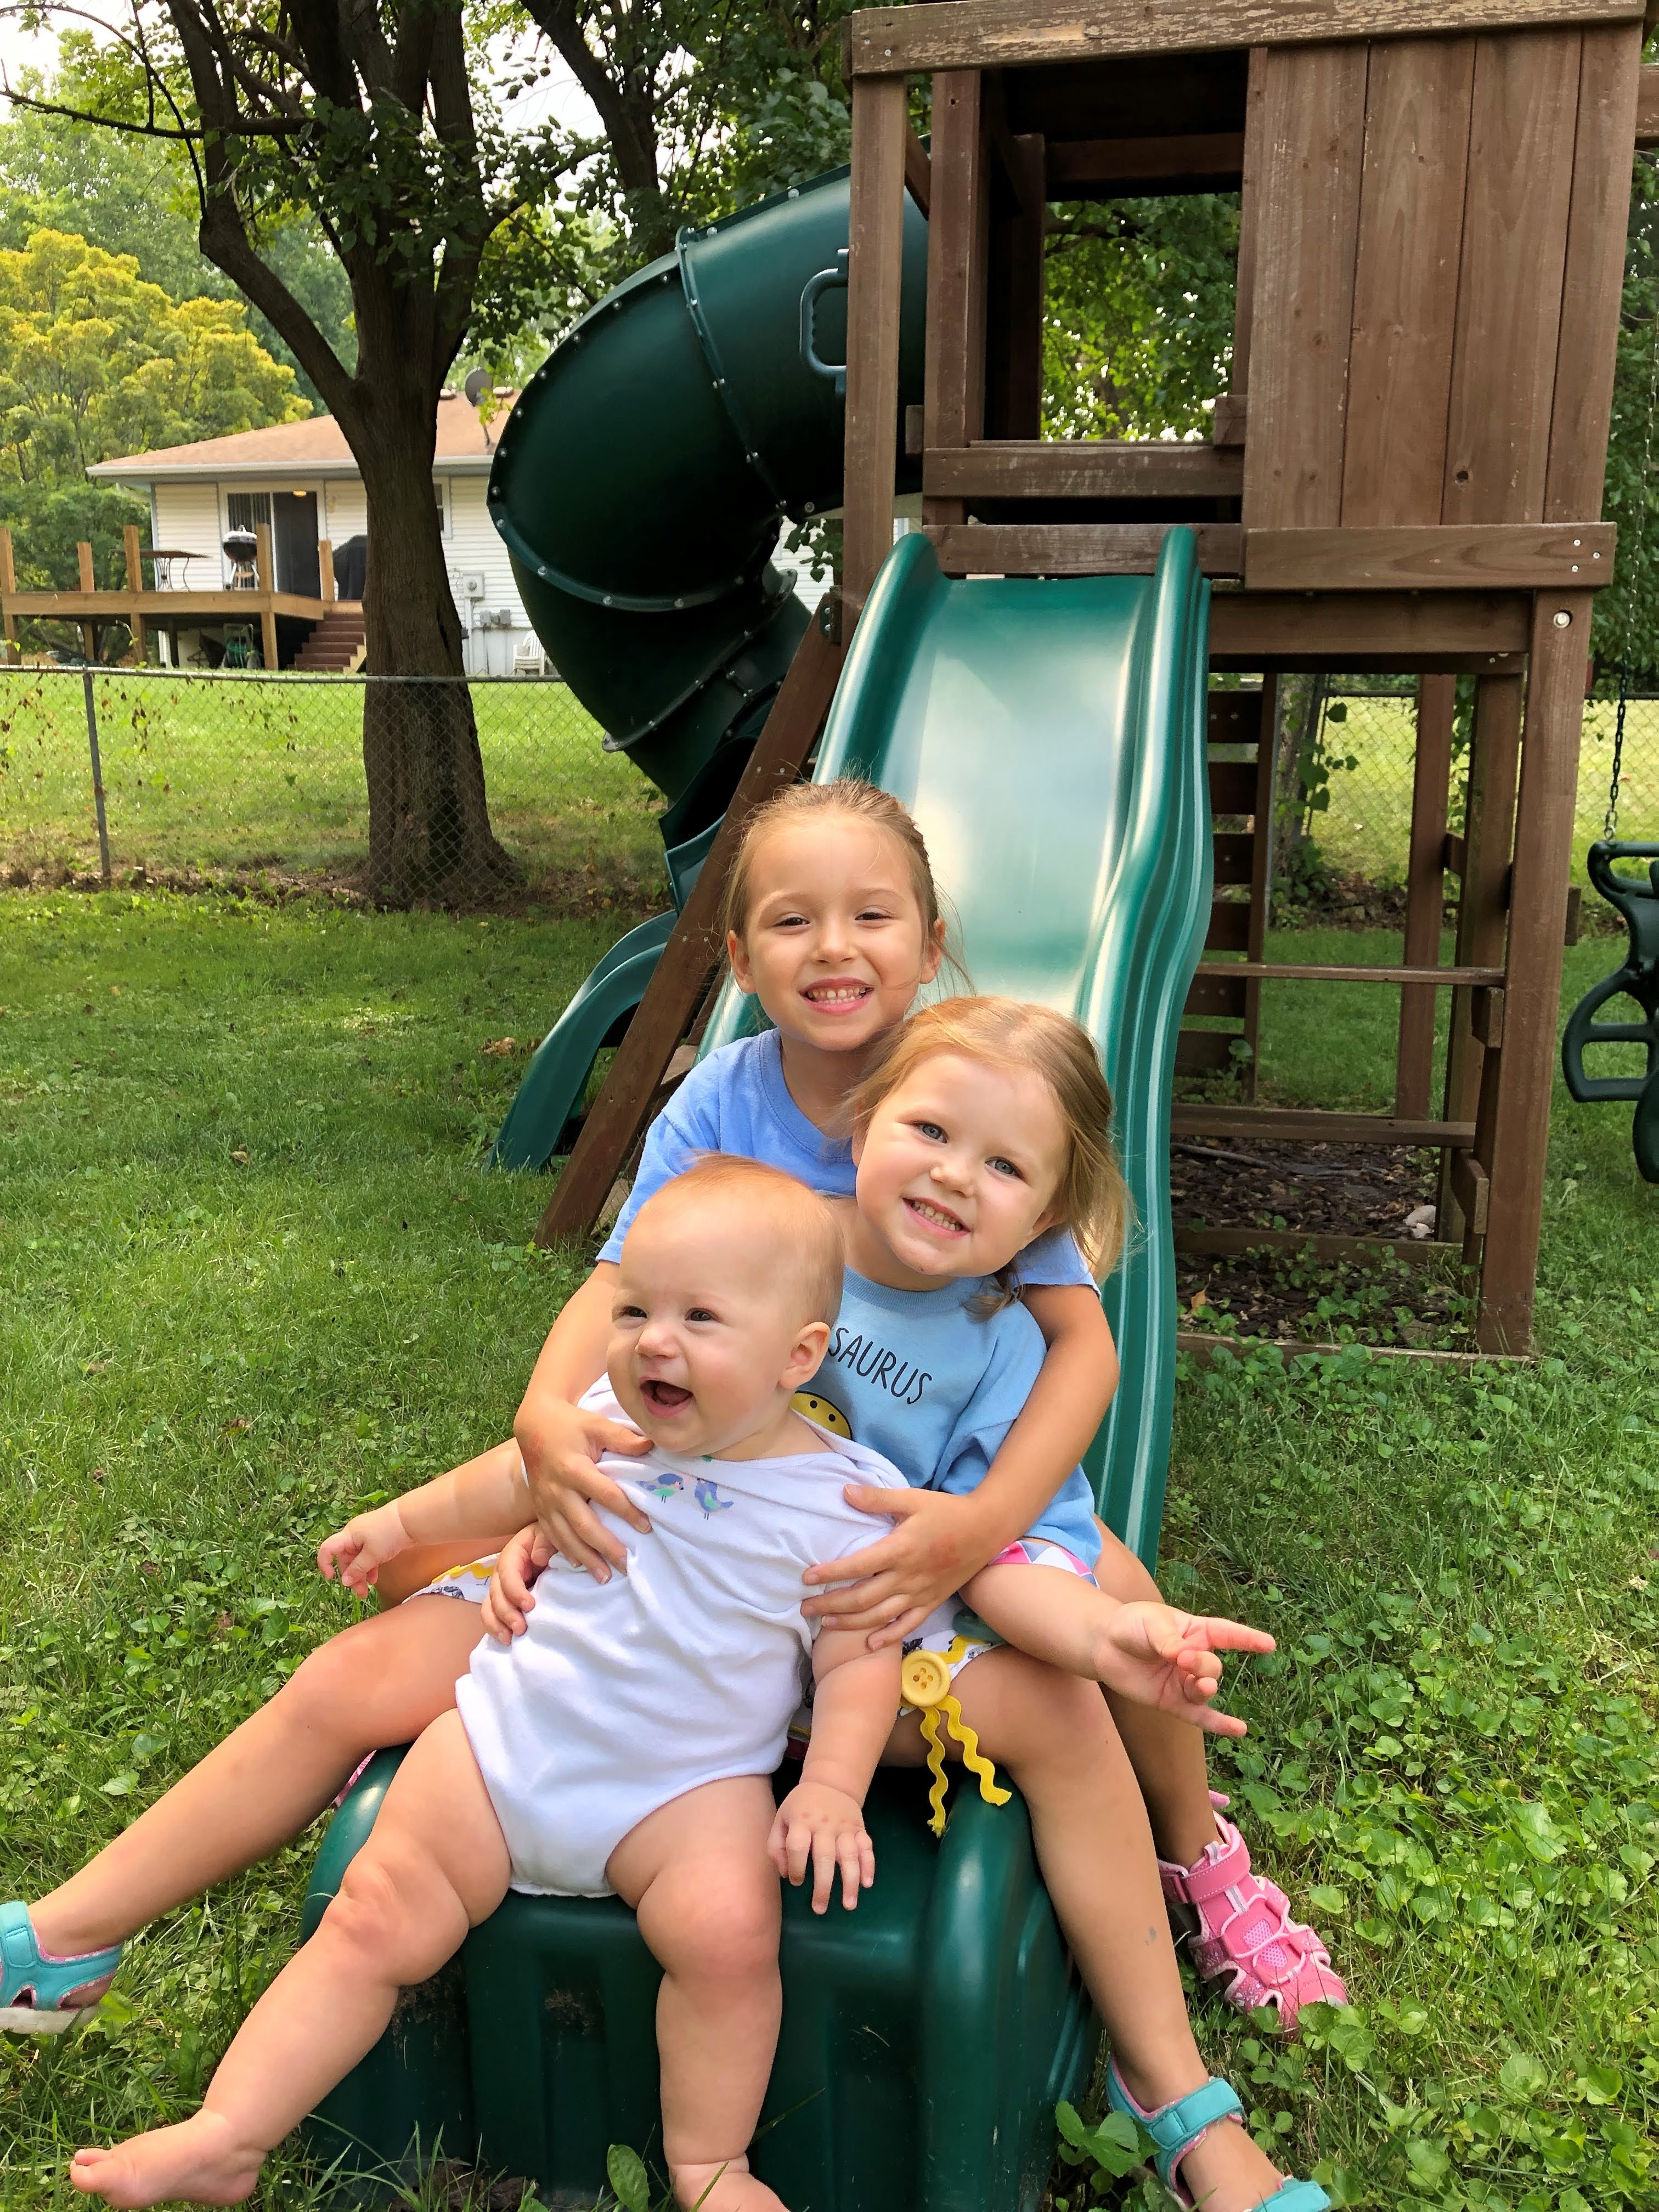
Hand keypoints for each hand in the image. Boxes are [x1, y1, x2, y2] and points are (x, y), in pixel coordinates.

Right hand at [317, 1502, 407, 1597]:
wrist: (411, 1520)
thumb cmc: (388, 1534)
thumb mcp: (372, 1555)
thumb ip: (357, 1569)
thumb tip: (345, 1582)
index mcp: (348, 1535)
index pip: (328, 1549)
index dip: (325, 1563)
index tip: (331, 1578)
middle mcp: (354, 1536)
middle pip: (345, 1558)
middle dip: (350, 1576)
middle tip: (359, 1592)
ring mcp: (366, 1538)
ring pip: (357, 1560)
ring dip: (360, 1575)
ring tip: (365, 1592)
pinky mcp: (378, 1542)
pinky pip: (368, 1558)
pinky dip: (370, 1568)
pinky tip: (374, 1579)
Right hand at [480, 1524, 553, 1642]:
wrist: (552, 1548)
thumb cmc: (552, 1541)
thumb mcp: (551, 1535)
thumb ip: (546, 1542)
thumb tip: (538, 1558)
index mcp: (512, 1554)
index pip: (507, 1573)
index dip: (515, 1590)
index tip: (530, 1605)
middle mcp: (502, 1573)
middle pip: (496, 1594)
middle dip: (506, 1613)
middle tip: (521, 1628)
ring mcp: (502, 1588)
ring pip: (490, 1607)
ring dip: (497, 1624)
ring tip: (509, 1640)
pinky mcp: (506, 1601)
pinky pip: (493, 1615)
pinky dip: (496, 1628)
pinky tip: (506, 1640)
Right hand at [516, 1390, 652, 1579]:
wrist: (533, 1426)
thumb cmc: (570, 1425)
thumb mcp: (596, 1424)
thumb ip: (622, 1438)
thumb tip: (652, 1445)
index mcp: (573, 1468)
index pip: (605, 1495)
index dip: (627, 1512)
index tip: (646, 1527)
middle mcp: (557, 1489)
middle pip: (583, 1524)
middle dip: (605, 1547)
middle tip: (625, 1565)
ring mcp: (545, 1502)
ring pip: (565, 1536)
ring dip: (585, 1558)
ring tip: (604, 1577)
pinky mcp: (539, 1507)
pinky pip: (550, 1535)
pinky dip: (564, 1552)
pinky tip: (577, 1565)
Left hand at [767, 1779, 874, 1913]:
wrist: (830, 1783)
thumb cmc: (801, 1807)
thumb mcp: (782, 1819)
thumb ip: (776, 1846)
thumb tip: (786, 1875)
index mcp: (801, 1820)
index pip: (798, 1847)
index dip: (796, 1868)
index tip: (797, 1882)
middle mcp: (824, 1824)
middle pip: (824, 1857)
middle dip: (823, 1886)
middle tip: (819, 1909)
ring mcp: (845, 1827)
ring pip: (849, 1856)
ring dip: (850, 1882)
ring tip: (849, 1906)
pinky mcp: (860, 1829)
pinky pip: (867, 1848)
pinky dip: (869, 1865)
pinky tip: (867, 1884)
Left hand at [801, 1488, 996, 1646]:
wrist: (987, 1528)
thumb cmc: (947, 1511)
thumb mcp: (912, 1498)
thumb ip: (878, 1498)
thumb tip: (844, 1492)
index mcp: (900, 1549)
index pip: (858, 1565)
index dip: (830, 1573)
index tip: (806, 1577)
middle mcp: (907, 1577)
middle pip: (862, 1598)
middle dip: (831, 1605)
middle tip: (805, 1608)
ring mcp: (920, 1593)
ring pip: (880, 1616)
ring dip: (851, 1623)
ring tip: (826, 1623)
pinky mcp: (932, 1602)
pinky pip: (908, 1625)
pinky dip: (888, 1637)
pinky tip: (869, 1645)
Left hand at [1095, 1603, 1274, 1735]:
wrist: (1104, 1645)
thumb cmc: (1132, 1626)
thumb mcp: (1151, 1624)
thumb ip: (1169, 1642)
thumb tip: (1182, 1658)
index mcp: (1195, 1631)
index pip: (1227, 1634)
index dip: (1247, 1638)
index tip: (1270, 1645)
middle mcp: (1195, 1658)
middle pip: (1212, 1667)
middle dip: (1201, 1665)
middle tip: (1180, 1658)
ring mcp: (1185, 1682)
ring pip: (1206, 1690)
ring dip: (1205, 1689)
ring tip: (1201, 1686)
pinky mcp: (1172, 1702)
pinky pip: (1200, 1716)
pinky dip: (1218, 1724)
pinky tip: (1239, 1730)